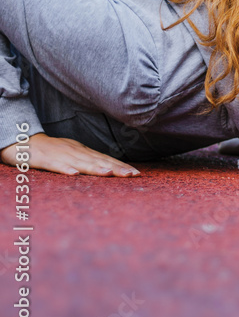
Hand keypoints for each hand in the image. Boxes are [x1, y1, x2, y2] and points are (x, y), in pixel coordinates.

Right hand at [0, 133, 139, 176]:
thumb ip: (89, 161)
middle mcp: (76, 153)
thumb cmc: (52, 151)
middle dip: (117, 168)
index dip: (121, 166)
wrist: (24, 142)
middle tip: (133, 175)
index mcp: (83, 152)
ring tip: (110, 174)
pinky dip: (65, 169)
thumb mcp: (74, 154)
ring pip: (81, 163)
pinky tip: (74, 174)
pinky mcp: (46, 160)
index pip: (106, 160)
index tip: (137, 173)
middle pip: (99, 161)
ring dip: (96, 168)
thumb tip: (109, 168)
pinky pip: (56, 165)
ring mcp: (61, 156)